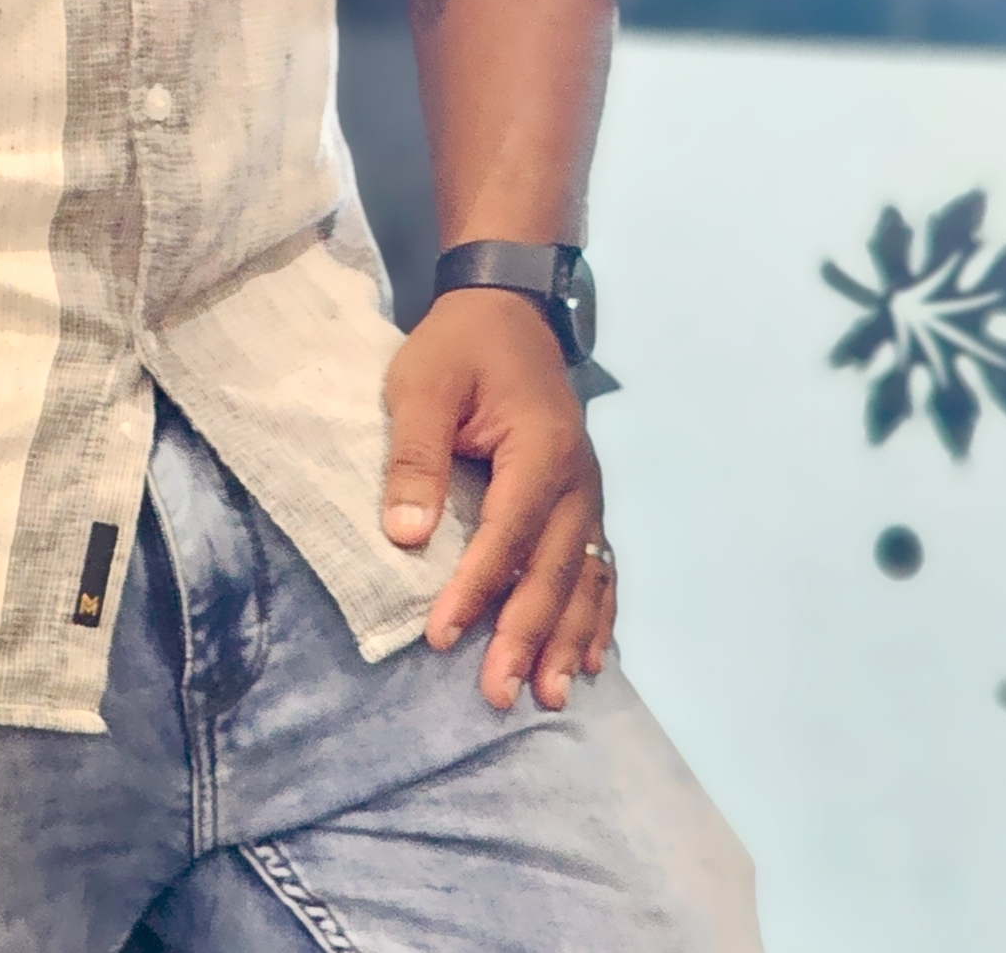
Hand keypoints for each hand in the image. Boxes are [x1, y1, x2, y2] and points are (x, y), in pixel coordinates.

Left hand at [379, 288, 616, 712]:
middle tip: (499, 694)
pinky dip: (595, 616)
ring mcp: (588, 493)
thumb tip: (406, 537)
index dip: (476, 588)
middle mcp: (577, 480)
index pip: (507, 534)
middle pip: (554, 570)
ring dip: (565, 639)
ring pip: (584, 579)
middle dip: (526, 635)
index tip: (441, 636)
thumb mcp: (421, 385)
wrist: (507, 310)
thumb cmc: (459, 347)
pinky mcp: (585, 500)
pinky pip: (599, 568)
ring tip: (547, 695)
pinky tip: (587, 658)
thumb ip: (416, 458)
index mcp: (539, 450)